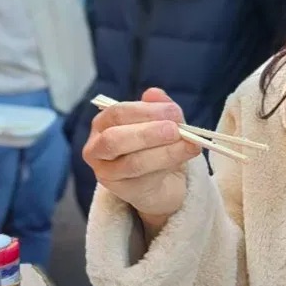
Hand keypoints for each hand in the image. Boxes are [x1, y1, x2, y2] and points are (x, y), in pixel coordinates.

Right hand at [82, 88, 200, 225]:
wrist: (161, 181)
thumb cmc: (157, 144)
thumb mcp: (162, 122)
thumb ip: (159, 108)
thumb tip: (154, 94)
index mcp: (104, 123)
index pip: (117, 113)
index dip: (146, 111)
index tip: (174, 112)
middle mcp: (97, 147)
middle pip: (114, 139)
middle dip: (148, 133)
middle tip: (175, 130)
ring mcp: (107, 172)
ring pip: (132, 163)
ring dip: (164, 153)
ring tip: (188, 144)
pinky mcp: (122, 191)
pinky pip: (144, 180)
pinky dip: (167, 167)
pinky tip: (184, 159)